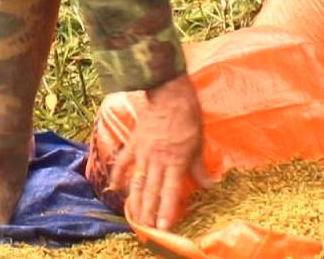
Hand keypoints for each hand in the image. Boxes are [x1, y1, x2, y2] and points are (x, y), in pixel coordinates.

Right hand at [107, 74, 213, 230]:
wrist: (169, 93)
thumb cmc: (188, 117)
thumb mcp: (198, 143)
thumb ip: (199, 167)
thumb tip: (208, 185)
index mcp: (176, 160)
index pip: (170, 191)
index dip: (167, 211)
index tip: (163, 227)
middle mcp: (158, 159)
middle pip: (151, 191)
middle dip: (148, 212)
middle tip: (145, 228)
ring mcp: (143, 152)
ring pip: (137, 181)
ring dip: (134, 201)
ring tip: (132, 216)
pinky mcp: (133, 143)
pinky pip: (123, 162)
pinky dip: (118, 175)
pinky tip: (115, 188)